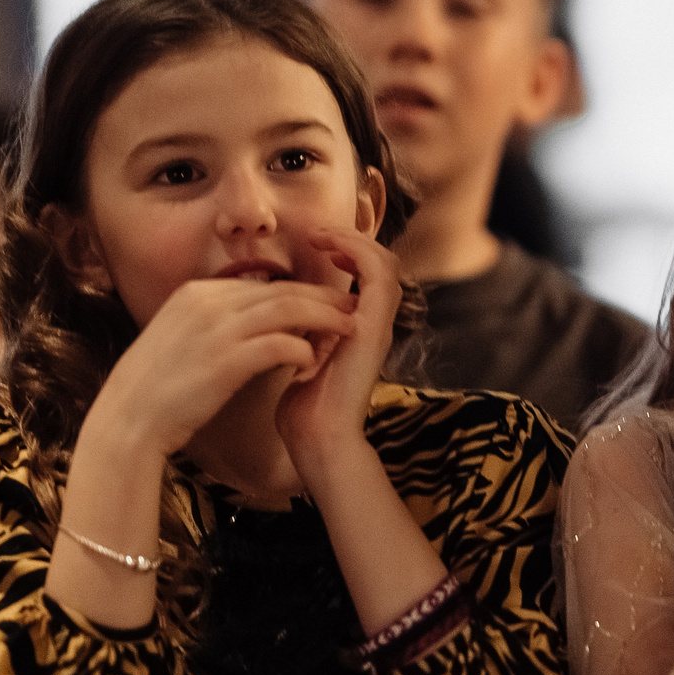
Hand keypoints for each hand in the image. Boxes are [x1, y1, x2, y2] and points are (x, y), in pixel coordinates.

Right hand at [88, 275, 359, 459]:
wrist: (128, 421)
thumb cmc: (159, 388)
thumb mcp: (182, 338)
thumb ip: (216, 322)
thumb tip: (254, 320)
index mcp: (196, 294)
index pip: (262, 285)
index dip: (301, 294)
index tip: (327, 305)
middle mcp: (206, 303)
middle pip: (281, 290)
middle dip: (323, 299)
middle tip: (352, 309)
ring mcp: (214, 329)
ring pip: (287, 309)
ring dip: (324, 318)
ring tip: (350, 328)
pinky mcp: (223, 360)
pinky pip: (278, 344)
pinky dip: (302, 349)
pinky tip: (314, 361)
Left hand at [276, 226, 403, 466]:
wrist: (318, 440)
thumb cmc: (305, 411)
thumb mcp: (303, 359)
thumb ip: (305, 335)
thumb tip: (287, 316)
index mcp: (359, 331)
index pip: (367, 277)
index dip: (347, 252)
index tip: (315, 243)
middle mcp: (373, 324)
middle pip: (382, 264)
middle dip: (351, 241)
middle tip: (319, 234)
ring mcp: (377, 325)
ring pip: (385, 264)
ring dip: (354, 241)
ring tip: (323, 236)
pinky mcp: (372, 326)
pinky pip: (378, 275)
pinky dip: (357, 253)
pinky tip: (328, 248)